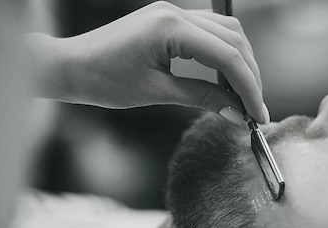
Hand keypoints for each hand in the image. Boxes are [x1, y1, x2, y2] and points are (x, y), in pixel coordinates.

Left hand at [27, 1, 267, 123]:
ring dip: (240, 62)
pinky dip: (224, 54)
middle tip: (255, 108)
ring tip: (245, 94)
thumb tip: (235, 112)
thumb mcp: (156, 92)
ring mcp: (172, 13)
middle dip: (250, 75)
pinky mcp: (169, 20)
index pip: (227, 56)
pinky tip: (226, 76)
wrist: (70, 67)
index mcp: (170, 28)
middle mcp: (175, 13)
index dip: (248, 87)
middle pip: (234, 39)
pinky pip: (209, 32)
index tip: (258, 114)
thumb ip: (201, 98)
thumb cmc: (102, 79)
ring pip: (226, 32)